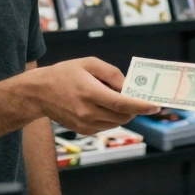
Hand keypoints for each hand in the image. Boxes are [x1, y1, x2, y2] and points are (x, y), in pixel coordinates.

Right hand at [36, 57, 160, 134]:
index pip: (121, 103)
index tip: (155, 106)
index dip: (141, 106)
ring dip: (123, 112)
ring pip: (117, 122)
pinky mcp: (84, 131)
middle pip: (123, 115)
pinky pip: (107, 125)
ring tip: (111, 97)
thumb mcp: (88, 64)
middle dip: (134, 108)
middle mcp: (88, 112)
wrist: (39, 93)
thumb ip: (112, 74)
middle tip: (135, 97)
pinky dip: (111, 117)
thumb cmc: (64, 74)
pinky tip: (101, 105)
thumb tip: (128, 87)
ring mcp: (85, 124)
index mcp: (90, 93)